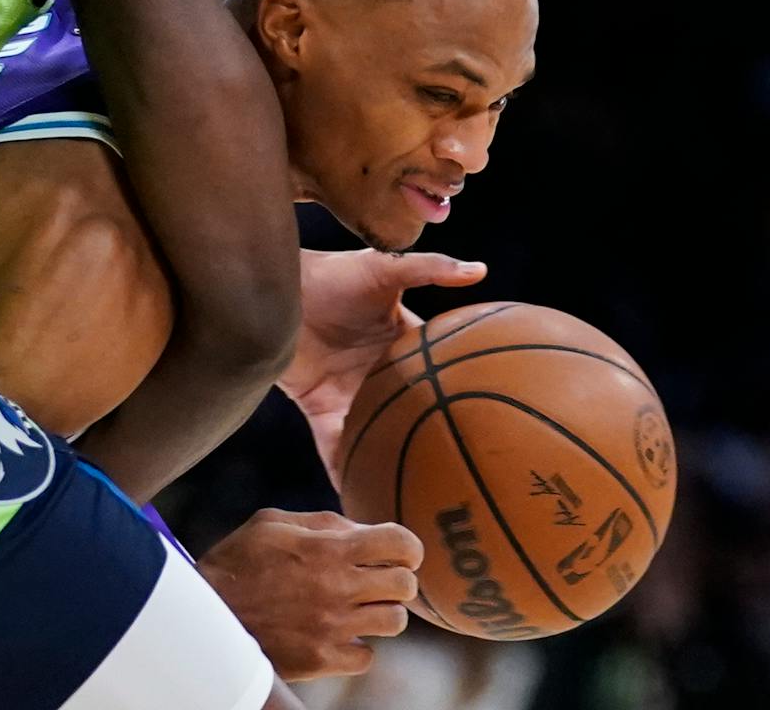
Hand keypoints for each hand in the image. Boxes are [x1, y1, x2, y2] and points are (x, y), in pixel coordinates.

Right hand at [196, 509, 423, 679]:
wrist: (204, 615)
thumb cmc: (237, 562)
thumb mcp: (271, 522)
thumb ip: (323, 523)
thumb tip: (364, 530)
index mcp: (327, 548)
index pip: (401, 543)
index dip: (408, 546)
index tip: (398, 552)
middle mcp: (337, 588)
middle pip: (405, 585)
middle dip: (397, 579)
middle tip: (377, 580)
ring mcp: (332, 628)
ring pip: (394, 622)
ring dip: (381, 612)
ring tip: (357, 607)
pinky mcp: (322, 659)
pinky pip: (366, 657)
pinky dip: (357, 647)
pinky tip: (337, 634)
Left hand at [275, 249, 486, 484]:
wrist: (274, 288)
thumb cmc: (330, 273)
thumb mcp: (383, 268)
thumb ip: (428, 268)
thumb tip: (479, 270)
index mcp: (404, 346)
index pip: (440, 375)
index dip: (462, 397)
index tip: (494, 426)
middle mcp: (382, 376)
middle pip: (412, 415)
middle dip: (433, 443)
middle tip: (464, 479)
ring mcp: (352, 395)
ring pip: (378, 437)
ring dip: (391, 464)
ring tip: (417, 502)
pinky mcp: (320, 409)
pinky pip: (335, 447)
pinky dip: (344, 471)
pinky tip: (359, 500)